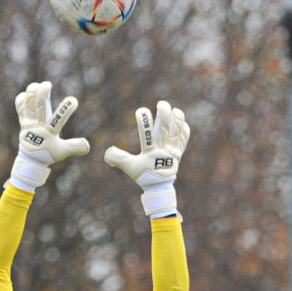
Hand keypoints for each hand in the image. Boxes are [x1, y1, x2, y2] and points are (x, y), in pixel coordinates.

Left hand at [9, 82, 89, 191]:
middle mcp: (38, 127)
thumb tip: (88, 146)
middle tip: (47, 84)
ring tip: (36, 85)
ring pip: (28, 106)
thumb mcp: (63, 152)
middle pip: (39, 108)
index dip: (66, 110)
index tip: (73, 100)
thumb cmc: (49, 153)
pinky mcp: (23, 122)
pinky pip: (20, 109)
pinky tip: (26, 94)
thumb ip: (75, 147)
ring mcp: (29, 124)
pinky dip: (22, 100)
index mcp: (49, 134)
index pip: (58, 120)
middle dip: (42, 95)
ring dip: (31, 94)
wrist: (31, 160)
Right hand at [104, 101, 189, 217]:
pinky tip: (180, 122)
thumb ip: (118, 158)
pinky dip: (183, 129)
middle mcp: (163, 150)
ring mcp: (172, 151)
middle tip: (161, 104)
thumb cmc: (143, 175)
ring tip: (174, 110)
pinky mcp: (179, 152)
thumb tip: (107, 152)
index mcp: (150, 153)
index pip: (147, 134)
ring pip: (177, 131)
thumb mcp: (129, 167)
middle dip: (164, 113)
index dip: (144, 121)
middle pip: (165, 128)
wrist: (159, 186)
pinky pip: (184, 138)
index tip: (141, 110)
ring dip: (177, 118)